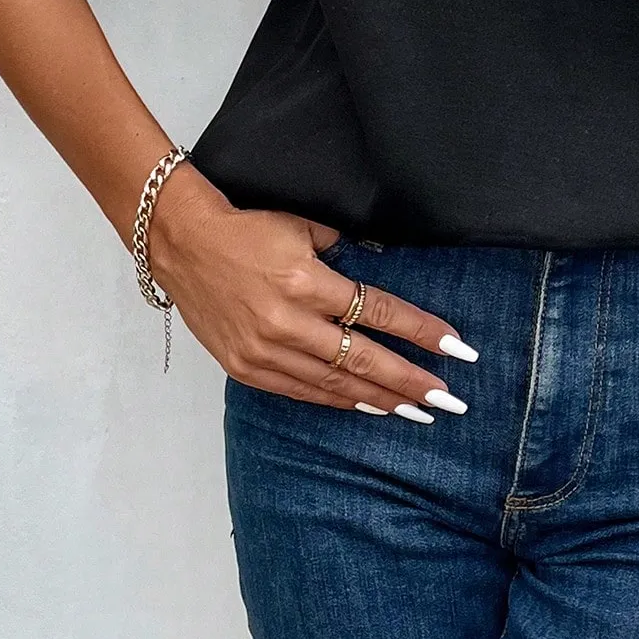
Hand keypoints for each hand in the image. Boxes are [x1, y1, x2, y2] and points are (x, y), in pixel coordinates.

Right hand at [147, 164, 476, 421]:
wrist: (183, 245)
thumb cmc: (247, 230)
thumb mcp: (302, 228)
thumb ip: (343, 251)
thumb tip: (381, 267)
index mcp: (306, 283)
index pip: (377, 311)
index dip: (420, 331)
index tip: (456, 347)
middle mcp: (287, 322)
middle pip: (363, 359)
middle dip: (410, 381)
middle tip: (448, 400)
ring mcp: (264, 351)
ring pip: (335, 384)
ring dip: (380, 399)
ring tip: (417, 410)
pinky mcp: (246, 368)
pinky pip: (302, 392)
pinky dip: (338, 401)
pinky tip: (367, 407)